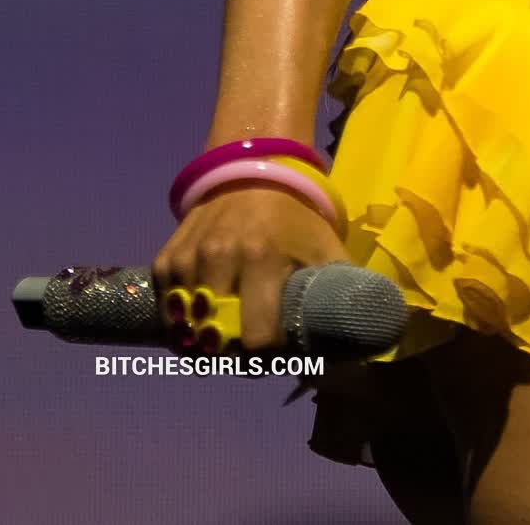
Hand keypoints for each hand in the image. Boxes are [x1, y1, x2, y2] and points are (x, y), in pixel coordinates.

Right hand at [152, 183, 350, 351]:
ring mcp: (189, 258)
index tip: (275, 355)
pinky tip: (198, 318)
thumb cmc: (296, 217)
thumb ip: (342, 289)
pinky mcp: (168, 257)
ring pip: (186, 329)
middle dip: (233, 353)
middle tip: (248, 347)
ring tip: (224, 336)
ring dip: (203, 340)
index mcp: (263, 258)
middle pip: (216, 340)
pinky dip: (179, 320)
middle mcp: (220, 258)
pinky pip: (166, 307)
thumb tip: (363, 333)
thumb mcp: (326, 247)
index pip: (254, 338)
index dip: (266, 356)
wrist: (253, 171)